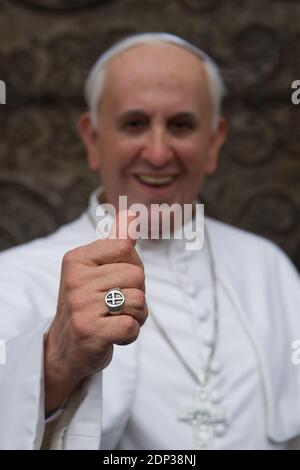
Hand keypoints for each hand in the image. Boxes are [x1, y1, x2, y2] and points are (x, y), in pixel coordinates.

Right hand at [44, 210, 147, 414]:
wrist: (65, 348)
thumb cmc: (88, 304)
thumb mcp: (96, 269)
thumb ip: (116, 240)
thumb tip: (133, 212)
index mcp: (76, 259)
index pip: (126, 248)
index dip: (131, 267)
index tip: (115, 281)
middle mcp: (75, 279)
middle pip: (137, 275)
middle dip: (136, 293)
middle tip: (115, 305)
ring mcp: (81, 306)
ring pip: (139, 300)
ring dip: (136, 315)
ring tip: (115, 319)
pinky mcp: (90, 331)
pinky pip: (132, 326)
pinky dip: (130, 334)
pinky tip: (113, 335)